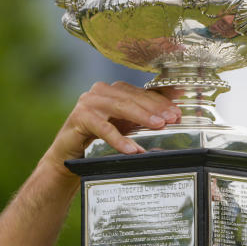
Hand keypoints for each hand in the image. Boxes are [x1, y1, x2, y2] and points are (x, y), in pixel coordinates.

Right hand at [44, 81, 180, 169]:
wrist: (68, 155)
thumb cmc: (98, 137)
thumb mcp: (125, 125)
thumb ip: (144, 116)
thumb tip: (172, 112)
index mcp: (114, 90)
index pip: (141, 92)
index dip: (161, 101)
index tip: (177, 112)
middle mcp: (101, 91)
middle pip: (133, 97)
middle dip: (155, 108)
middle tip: (172, 119)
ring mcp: (88, 102)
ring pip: (120, 106)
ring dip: (142, 117)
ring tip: (159, 126)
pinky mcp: (79, 118)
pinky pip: (104, 128)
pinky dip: (119, 139)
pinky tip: (132, 149)